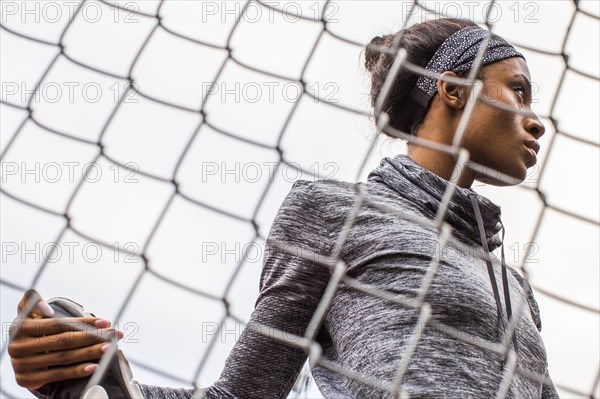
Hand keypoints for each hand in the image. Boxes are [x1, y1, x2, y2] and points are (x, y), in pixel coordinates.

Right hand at [8, 289, 123, 390]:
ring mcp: (22, 365)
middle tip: (115, 334)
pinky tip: (95, 367)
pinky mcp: (27, 380)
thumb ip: (32, 300)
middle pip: (64, 341)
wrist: (19, 354)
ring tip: (109, 348)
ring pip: (64, 358)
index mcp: (20, 328)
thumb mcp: (27, 312)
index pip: (58, 325)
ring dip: (90, 353)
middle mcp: (19, 347)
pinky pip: (58, 375)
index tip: (106, 321)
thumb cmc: (31, 328)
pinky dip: (78, 371)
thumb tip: (46, 308)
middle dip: (93, 337)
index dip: (83, 323)